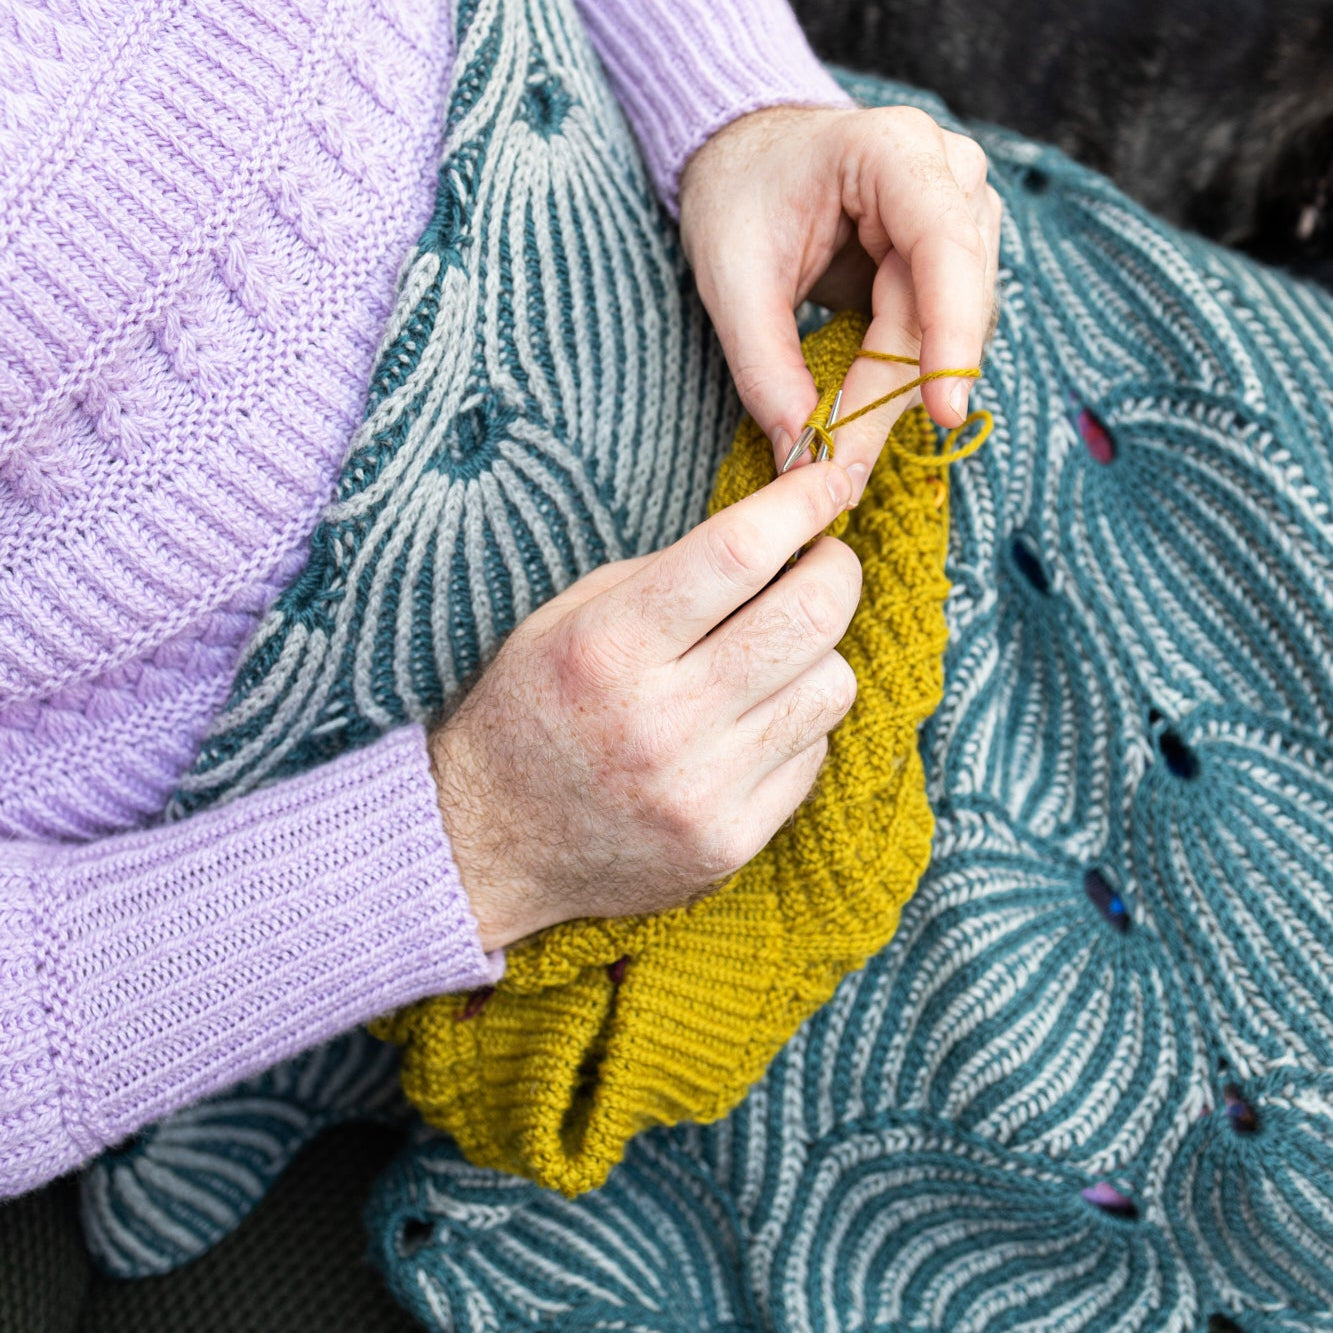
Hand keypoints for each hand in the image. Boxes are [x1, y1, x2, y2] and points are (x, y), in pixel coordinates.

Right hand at [429, 461, 861, 951]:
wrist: (486, 845)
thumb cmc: (529, 712)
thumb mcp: (568, 619)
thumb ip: (667, 576)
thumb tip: (779, 534)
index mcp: (609, 647)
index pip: (738, 553)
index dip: (801, 503)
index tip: (826, 482)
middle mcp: (662, 722)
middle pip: (810, 618)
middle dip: (836, 570)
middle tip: (823, 561)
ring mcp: (703, 791)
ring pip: (831, 687)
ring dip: (817, 655)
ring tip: (772, 655)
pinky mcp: (731, 841)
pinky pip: (814, 754)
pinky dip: (796, 725)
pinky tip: (749, 724)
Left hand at [678, 103, 1000, 500]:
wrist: (745, 159)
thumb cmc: (737, 199)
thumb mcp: (731, 284)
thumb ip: (765, 370)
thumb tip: (802, 454)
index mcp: (895, 151)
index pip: (945, 249)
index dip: (949, 335)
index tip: (943, 412)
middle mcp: (950, 173)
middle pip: (948, 304)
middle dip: (900, 390)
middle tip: (845, 466)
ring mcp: (963, 212)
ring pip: (954, 327)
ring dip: (902, 390)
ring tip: (841, 439)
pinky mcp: (955, 255)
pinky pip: (943, 330)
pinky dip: (904, 376)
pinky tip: (859, 400)